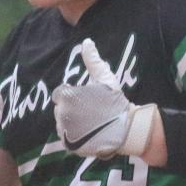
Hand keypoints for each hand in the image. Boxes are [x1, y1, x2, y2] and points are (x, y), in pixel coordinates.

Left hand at [51, 38, 155, 158]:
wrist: (124, 128)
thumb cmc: (115, 101)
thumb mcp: (105, 78)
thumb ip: (93, 61)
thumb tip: (87, 42)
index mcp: (67, 96)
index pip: (61, 94)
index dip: (73, 96)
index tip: (85, 99)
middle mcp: (61, 113)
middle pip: (61, 109)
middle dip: (72, 108)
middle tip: (91, 110)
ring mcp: (64, 130)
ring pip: (62, 123)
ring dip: (72, 121)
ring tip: (91, 121)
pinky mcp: (68, 143)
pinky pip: (65, 136)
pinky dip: (74, 134)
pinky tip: (88, 131)